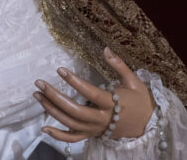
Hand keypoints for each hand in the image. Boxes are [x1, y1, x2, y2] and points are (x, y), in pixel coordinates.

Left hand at [33, 47, 155, 141]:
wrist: (148, 124)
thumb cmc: (140, 100)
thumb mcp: (133, 80)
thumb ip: (119, 65)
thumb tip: (106, 48)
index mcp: (112, 103)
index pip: (90, 93)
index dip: (74, 82)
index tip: (60, 70)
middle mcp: (102, 118)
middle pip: (74, 110)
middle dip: (55, 97)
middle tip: (40, 83)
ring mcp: (95, 129)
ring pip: (70, 123)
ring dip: (51, 110)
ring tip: (38, 95)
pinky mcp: (92, 135)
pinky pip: (73, 138)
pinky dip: (58, 136)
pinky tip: (43, 128)